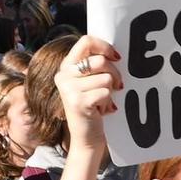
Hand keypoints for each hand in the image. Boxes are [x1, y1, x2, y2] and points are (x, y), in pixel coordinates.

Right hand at [57, 36, 123, 153]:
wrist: (86, 138)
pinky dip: (108, 102)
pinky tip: (102, 110)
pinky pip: (105, 92)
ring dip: (110, 91)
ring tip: (103, 101)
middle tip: (116, 86)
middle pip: (99, 60)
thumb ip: (96, 65)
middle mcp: (63, 75)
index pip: (86, 41)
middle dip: (114, 73)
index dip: (105, 46)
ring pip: (105, 78)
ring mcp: (68, 89)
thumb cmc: (93, 107)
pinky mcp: (77, 102)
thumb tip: (117, 52)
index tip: (116, 57)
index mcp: (66, 66)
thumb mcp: (90, 82)